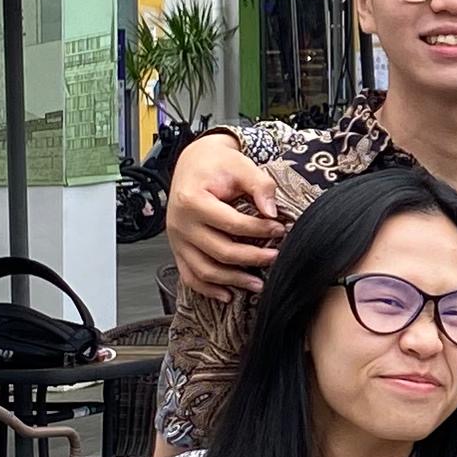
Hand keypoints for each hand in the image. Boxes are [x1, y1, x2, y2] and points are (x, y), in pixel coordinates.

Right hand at [166, 134, 285, 295]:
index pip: (231, 224)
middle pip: (220, 251)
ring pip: (204, 270)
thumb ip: (260, 185)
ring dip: (233, 280)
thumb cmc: (216, 164)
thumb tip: (272, 212)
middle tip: (275, 258)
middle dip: (252, 258)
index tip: (280, 229)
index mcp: (192, 201)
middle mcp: (180, 223)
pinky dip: (208, 289)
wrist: (193, 162)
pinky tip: (227, 294)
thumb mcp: (241, 165)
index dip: (259, 229)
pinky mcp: (178, 249)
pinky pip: (189, 276)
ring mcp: (176, 239)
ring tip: (258, 284)